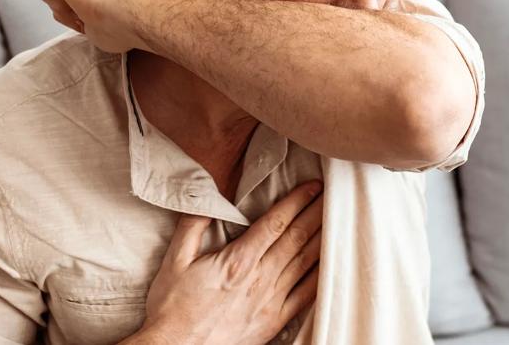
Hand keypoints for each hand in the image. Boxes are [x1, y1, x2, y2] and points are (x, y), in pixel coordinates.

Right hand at [138, 180, 323, 344]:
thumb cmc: (172, 308)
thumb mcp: (175, 261)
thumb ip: (192, 226)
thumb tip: (206, 197)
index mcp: (238, 261)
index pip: (275, 223)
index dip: (297, 201)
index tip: (312, 186)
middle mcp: (260, 279)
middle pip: (296, 238)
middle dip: (316, 213)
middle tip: (333, 195)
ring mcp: (270, 302)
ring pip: (305, 264)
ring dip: (322, 239)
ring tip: (336, 221)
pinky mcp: (274, 322)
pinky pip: (305, 296)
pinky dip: (320, 277)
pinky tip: (330, 264)